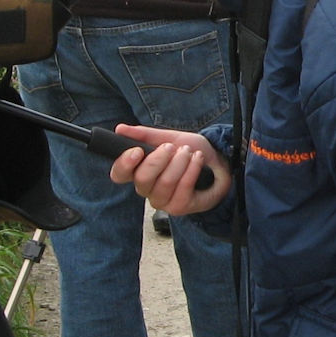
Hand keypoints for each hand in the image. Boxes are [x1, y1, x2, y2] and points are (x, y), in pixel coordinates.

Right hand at [109, 124, 231, 215]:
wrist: (217, 163)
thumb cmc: (190, 152)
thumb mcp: (169, 138)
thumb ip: (144, 135)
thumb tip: (120, 129)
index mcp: (138, 171)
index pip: (119, 174)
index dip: (124, 164)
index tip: (138, 150)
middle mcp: (146, 189)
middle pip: (142, 179)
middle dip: (160, 159)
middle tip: (173, 148)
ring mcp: (162, 201)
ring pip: (164, 183)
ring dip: (180, 163)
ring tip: (189, 153)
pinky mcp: (179, 207)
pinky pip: (182, 188)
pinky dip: (192, 169)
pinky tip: (198, 159)